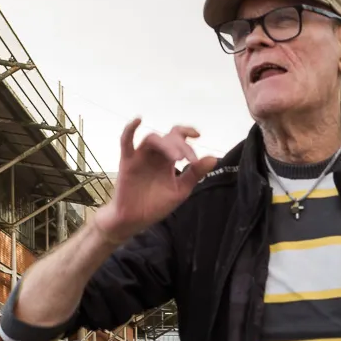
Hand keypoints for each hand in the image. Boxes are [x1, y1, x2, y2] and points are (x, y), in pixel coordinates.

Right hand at [93, 120, 217, 245]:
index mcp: (167, 159)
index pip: (178, 138)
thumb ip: (195, 174)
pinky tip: (138, 120)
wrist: (136, 220)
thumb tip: (214, 158)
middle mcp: (155, 155)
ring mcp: (140, 157)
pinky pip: (126, 142)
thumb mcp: (180, 190)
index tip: (198, 135)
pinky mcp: (127, 162)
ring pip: (152, 139)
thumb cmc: (156, 205)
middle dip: (180, 146)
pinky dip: (130, 129)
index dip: (187, 132)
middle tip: (188, 160)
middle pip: (168, 138)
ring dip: (166, 145)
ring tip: (177, 158)